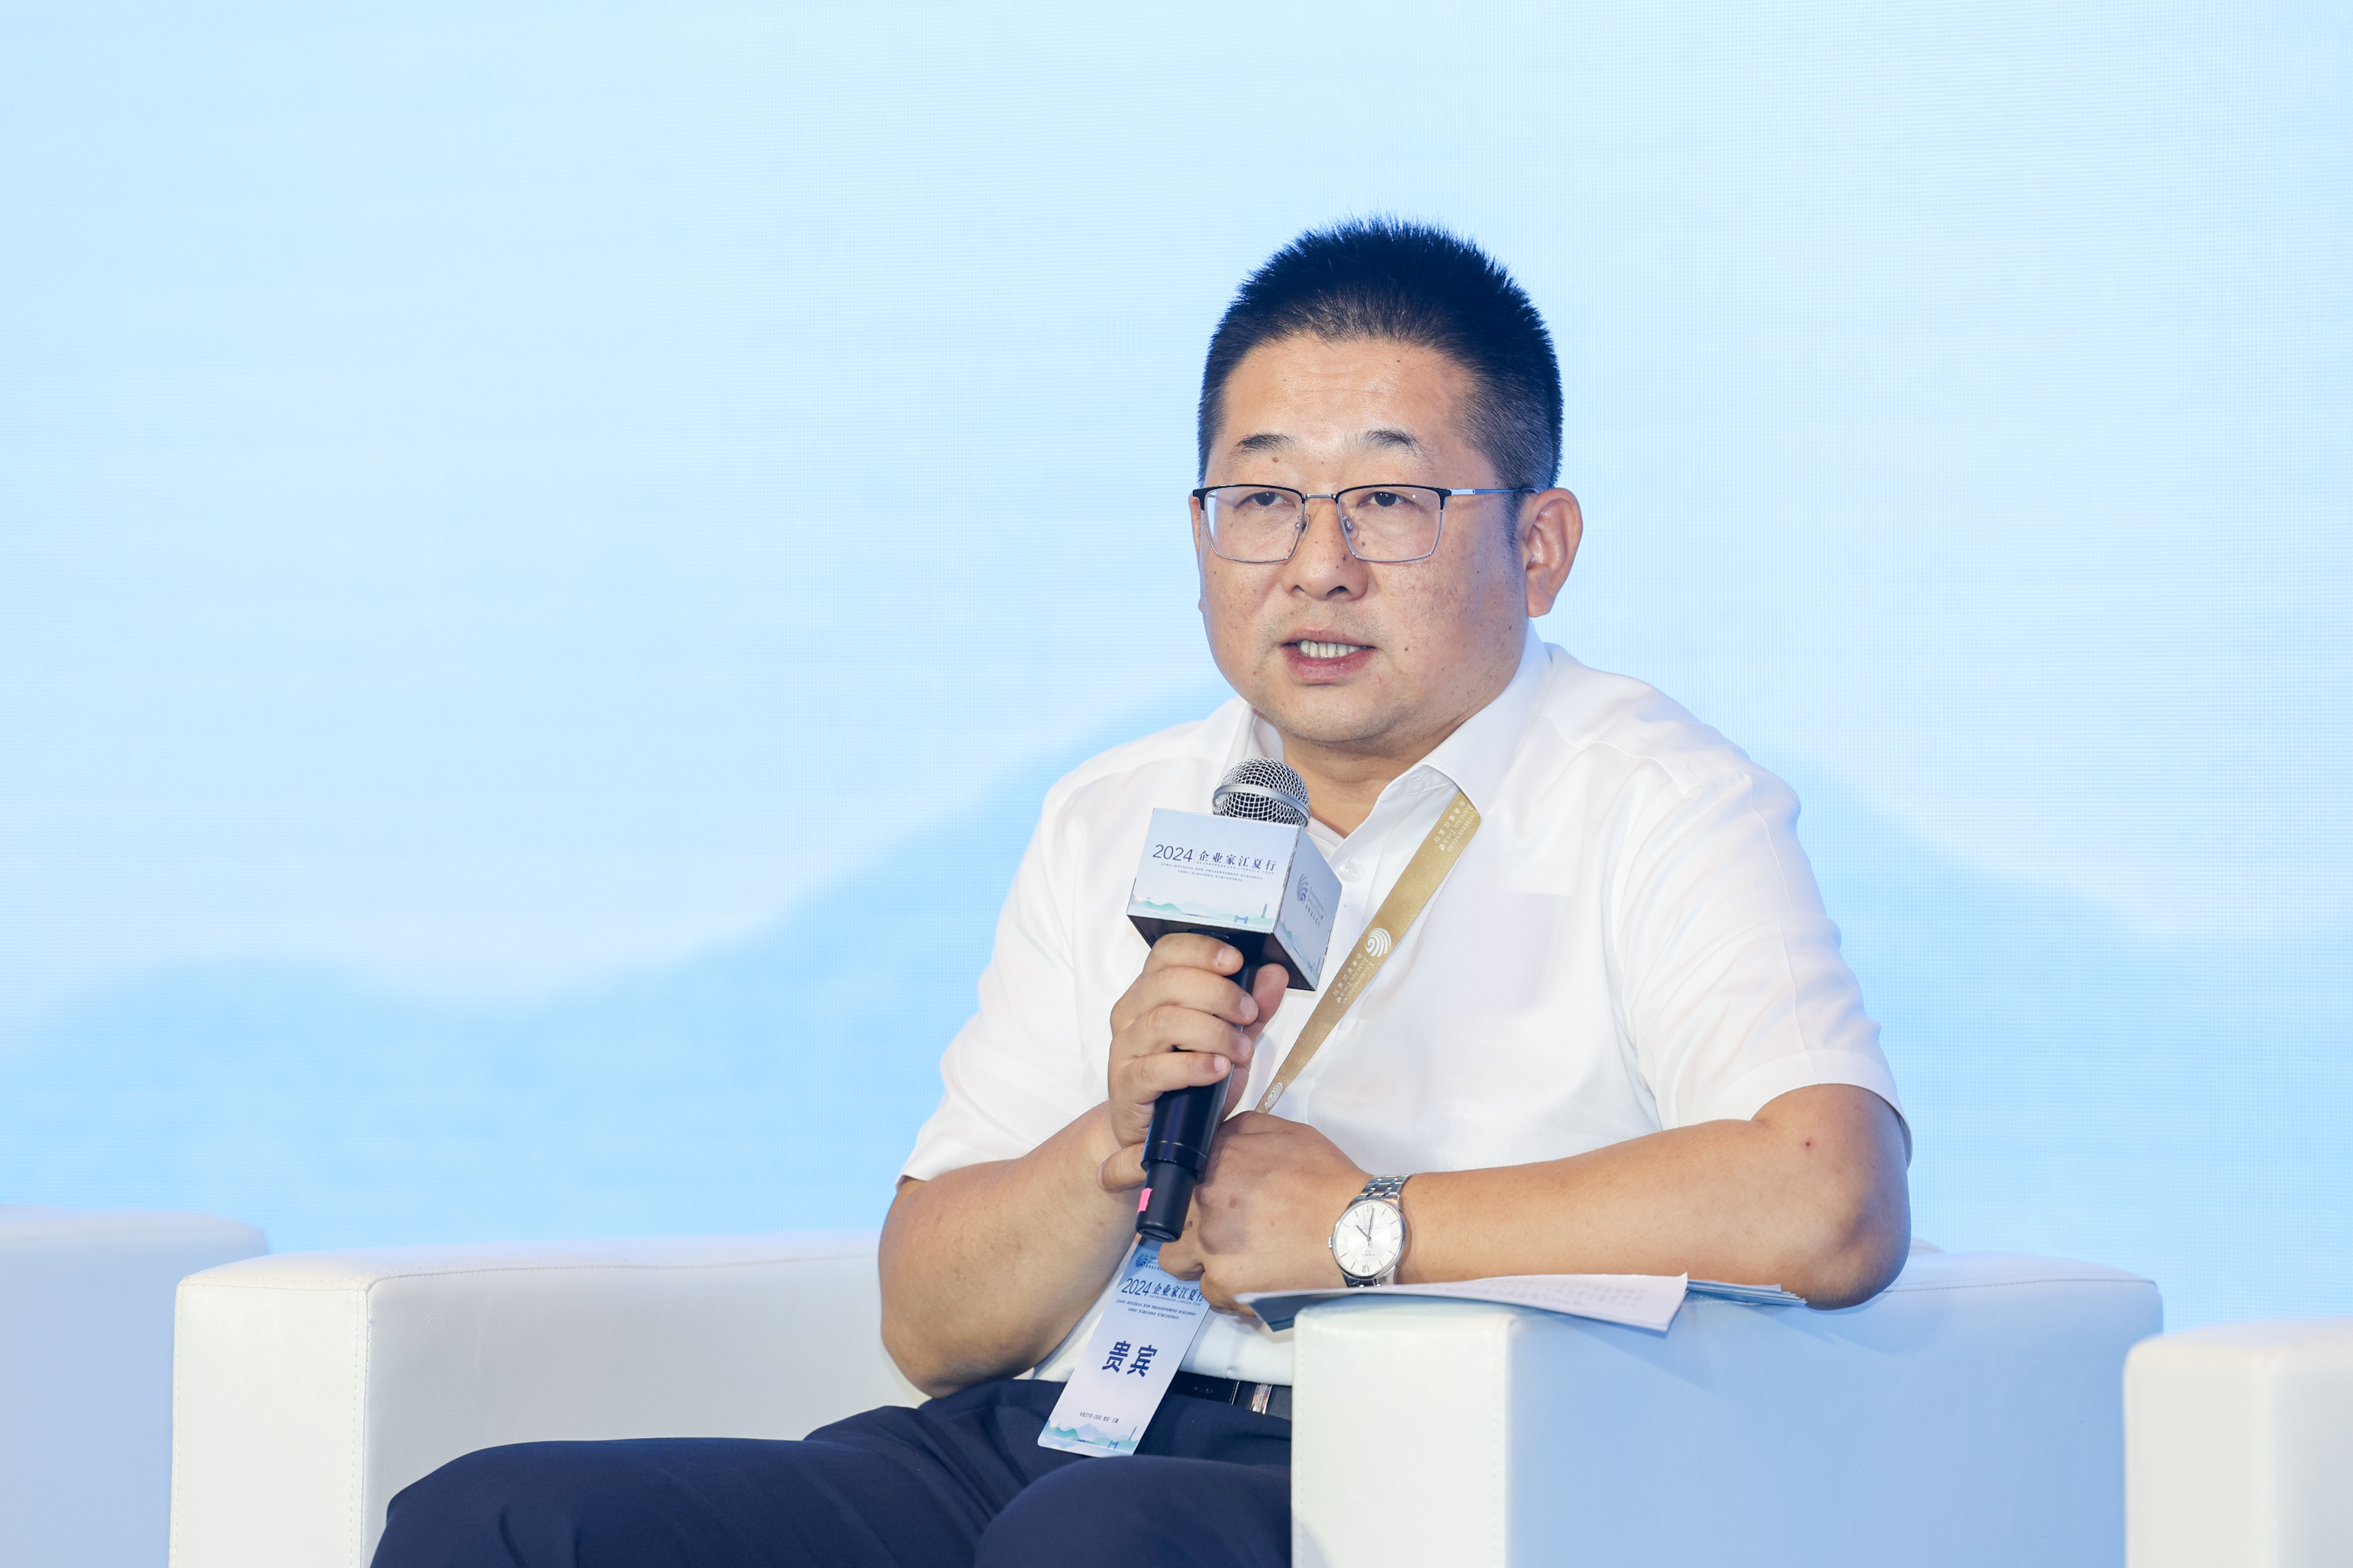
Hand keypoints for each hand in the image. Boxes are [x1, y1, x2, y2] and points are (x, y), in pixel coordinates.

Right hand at [1097, 936, 1289, 1190]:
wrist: (1161, 1134)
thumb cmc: (1192, 1080)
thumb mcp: (1230, 1039)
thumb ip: (1252, 1008)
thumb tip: (1275, 974)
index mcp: (1152, 990)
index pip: (1167, 952)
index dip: (1201, 949)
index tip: (1236, 961)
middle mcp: (1132, 1012)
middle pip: (1168, 982)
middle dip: (1218, 993)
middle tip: (1249, 1013)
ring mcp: (1125, 1048)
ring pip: (1164, 1022)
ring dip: (1212, 1032)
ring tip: (1242, 1051)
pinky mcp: (1126, 1085)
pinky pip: (1155, 1069)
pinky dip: (1193, 1066)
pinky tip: (1219, 1069)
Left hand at [1156, 1112, 1369, 1310]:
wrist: (1356, 1229)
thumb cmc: (1328, 1180)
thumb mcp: (1288, 1133)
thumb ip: (1244, 1129)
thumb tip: (1221, 1135)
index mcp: (1217, 1159)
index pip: (1175, 1171)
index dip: (1181, 1186)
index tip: (1190, 1196)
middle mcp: (1205, 1198)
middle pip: (1169, 1216)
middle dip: (1189, 1223)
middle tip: (1218, 1232)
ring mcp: (1210, 1242)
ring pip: (1175, 1258)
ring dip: (1195, 1260)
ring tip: (1227, 1261)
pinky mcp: (1224, 1281)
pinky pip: (1208, 1291)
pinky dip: (1228, 1290)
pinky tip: (1252, 1282)